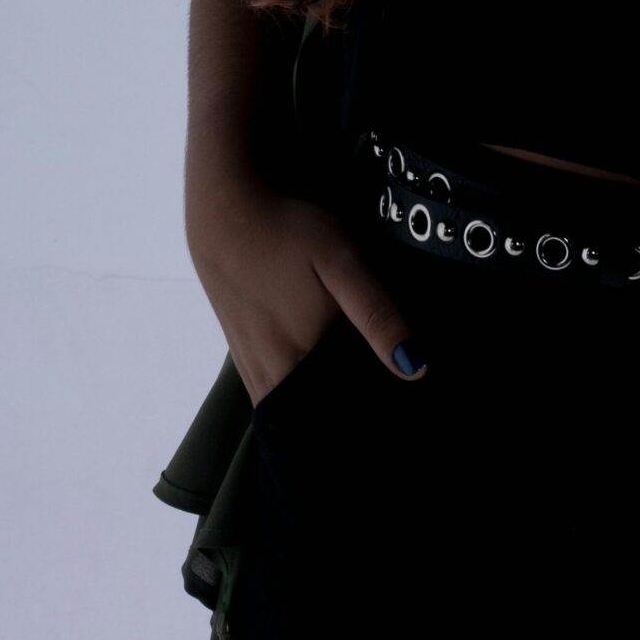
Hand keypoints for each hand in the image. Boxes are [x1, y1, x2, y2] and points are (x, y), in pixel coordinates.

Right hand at [185, 160, 426, 404]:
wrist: (223, 211)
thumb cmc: (287, 231)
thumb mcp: (341, 261)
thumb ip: (375, 314)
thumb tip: (415, 368)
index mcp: (303, 354)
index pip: (342, 412)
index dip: (368, 425)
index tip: (400, 428)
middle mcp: (274, 369)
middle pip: (314, 418)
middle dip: (347, 427)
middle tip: (383, 422)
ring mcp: (252, 362)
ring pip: (288, 409)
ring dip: (316, 415)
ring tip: (350, 412)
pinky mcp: (241, 350)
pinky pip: (269, 393)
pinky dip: (293, 400)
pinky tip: (312, 387)